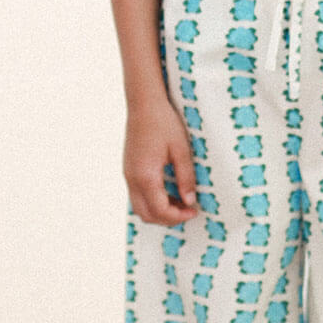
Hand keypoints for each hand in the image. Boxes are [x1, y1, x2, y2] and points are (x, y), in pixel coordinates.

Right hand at [123, 95, 198, 225]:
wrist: (144, 103)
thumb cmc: (164, 123)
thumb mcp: (181, 150)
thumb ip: (185, 177)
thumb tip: (190, 200)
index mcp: (146, 176)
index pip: (160, 211)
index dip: (178, 216)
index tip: (194, 211)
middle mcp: (132, 179)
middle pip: (146, 215)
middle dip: (167, 219)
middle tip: (187, 210)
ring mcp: (127, 174)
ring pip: (139, 207)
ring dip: (158, 211)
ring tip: (179, 201)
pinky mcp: (128, 169)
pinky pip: (137, 195)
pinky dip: (151, 201)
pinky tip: (167, 191)